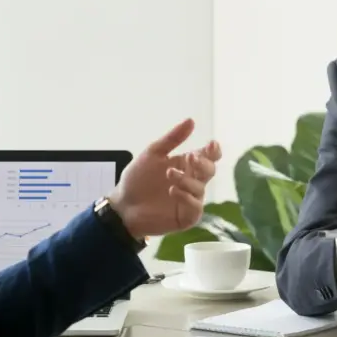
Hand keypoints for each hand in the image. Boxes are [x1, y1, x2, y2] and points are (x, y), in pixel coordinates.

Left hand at [109, 119, 222, 237]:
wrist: (123, 204)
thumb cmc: (137, 179)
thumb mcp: (153, 153)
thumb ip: (173, 138)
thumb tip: (191, 120)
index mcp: (187, 165)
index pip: (209, 156)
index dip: (214, 151)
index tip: (211, 145)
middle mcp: (192, 181)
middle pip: (210, 171)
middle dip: (203, 163)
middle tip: (190, 158)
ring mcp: (190, 199)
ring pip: (200, 188)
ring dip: (187, 179)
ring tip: (170, 174)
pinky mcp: (186, 216)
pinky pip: (195, 207)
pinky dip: (186, 197)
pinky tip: (172, 190)